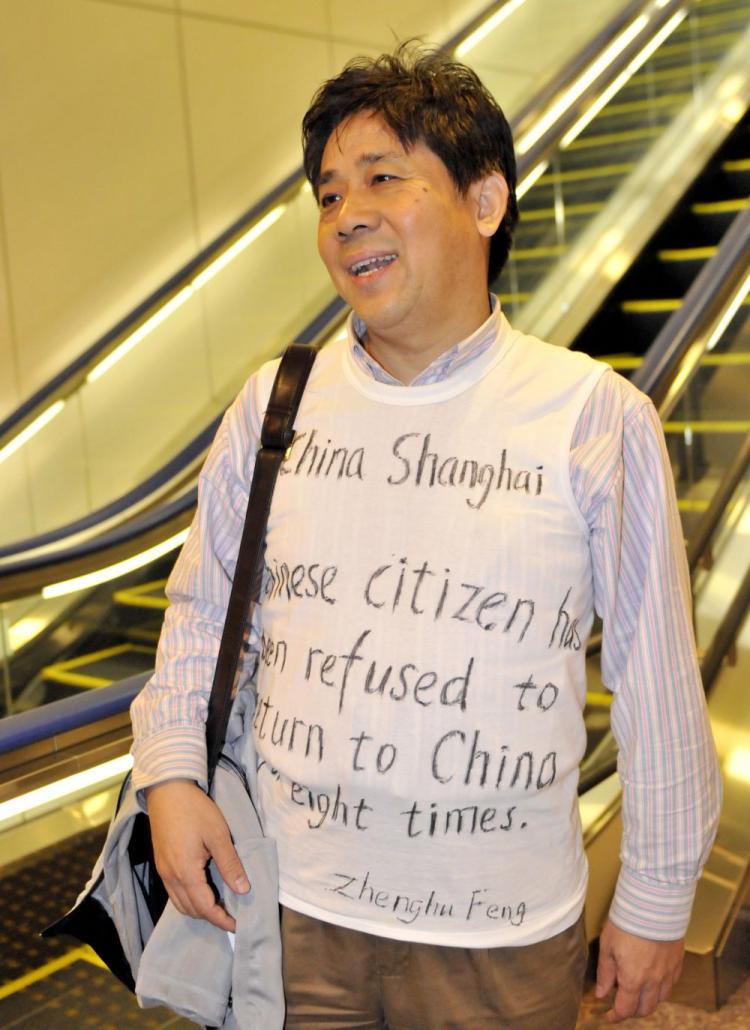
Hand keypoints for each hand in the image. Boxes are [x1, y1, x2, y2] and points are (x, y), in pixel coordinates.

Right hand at [146, 779, 249, 931]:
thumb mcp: (218, 834)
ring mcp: (163, 871)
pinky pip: (174, 892)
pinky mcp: (161, 864)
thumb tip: (243, 890)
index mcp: (185, 872)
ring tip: (220, 906)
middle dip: (211, 918)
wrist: (167, 790)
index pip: (205, 908)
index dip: (222, 920)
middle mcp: (170, 877)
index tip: (238, 925)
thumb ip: (230, 864)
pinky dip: (189, 899)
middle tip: (232, 915)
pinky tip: (202, 891)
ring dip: (199, 910)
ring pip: (180, 904)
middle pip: (191, 910)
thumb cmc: (195, 809)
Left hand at [595, 920, 683, 1021]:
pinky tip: (653, 979)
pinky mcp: (677, 963)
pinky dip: (661, 988)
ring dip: (648, 1001)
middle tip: (623, 1005)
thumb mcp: (607, 946)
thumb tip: (601, 994)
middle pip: (645, 1009)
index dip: (616, 1016)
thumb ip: (605, 973)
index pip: (625, 1009)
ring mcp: (668, 973)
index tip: (609, 1016)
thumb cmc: (627, 922)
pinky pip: (671, 984)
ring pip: (660, 999)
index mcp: (633, 979)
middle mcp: (653, 981)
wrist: (653, 905)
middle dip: (632, 1012)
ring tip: (637, 992)